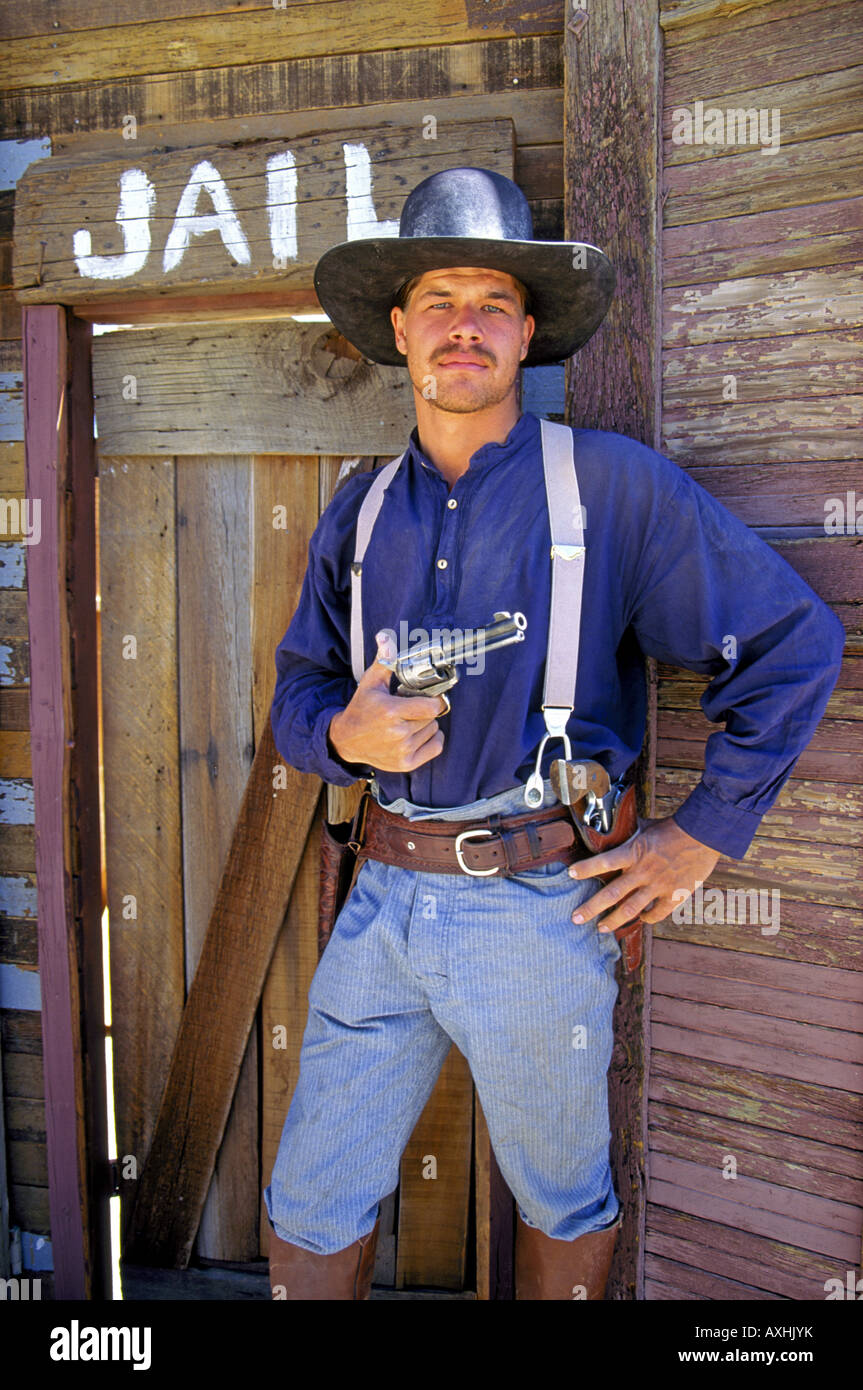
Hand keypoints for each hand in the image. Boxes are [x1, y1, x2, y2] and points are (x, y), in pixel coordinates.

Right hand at [328, 631, 447, 772]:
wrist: (346, 740)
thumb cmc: (362, 708)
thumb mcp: (371, 682)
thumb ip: (385, 660)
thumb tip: (385, 637)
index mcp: (391, 711)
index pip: (432, 706)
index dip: (431, 700)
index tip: (422, 698)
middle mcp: (398, 733)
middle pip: (433, 717)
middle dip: (424, 711)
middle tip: (408, 710)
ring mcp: (402, 751)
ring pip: (434, 731)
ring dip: (426, 725)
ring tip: (407, 723)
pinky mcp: (405, 764)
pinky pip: (435, 748)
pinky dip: (431, 740)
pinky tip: (416, 735)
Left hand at [567, 816, 720, 930]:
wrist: (703, 834)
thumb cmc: (674, 828)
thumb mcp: (647, 827)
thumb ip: (632, 835)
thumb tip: (618, 826)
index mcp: (634, 852)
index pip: (604, 861)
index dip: (586, 869)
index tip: (570, 874)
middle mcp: (643, 871)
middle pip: (612, 894)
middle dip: (591, 908)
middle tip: (576, 919)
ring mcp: (658, 886)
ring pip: (631, 909)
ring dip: (613, 921)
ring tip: (601, 928)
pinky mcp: (674, 895)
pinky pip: (657, 913)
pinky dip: (647, 918)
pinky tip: (641, 920)